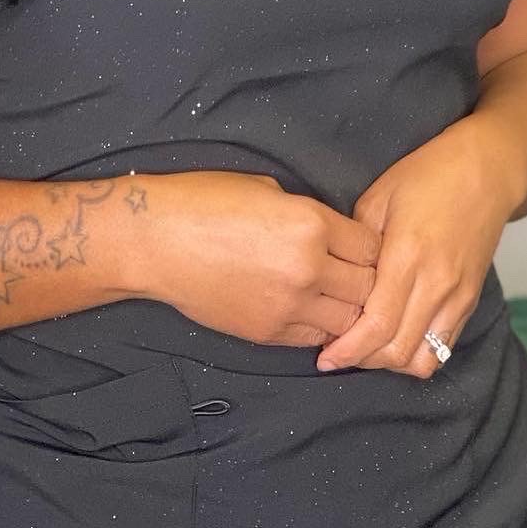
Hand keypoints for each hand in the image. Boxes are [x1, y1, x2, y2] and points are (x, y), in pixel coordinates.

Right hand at [145, 169, 380, 348]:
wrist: (154, 241)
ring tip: (337, 298)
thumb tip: (331, 233)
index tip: (362, 248)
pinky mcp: (268, 332)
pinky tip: (311, 313)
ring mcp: (289, 305)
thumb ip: (308, 214)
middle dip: (367, 281)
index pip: (372, 247)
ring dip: (347, 309)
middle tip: (357, 276)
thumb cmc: (203, 202)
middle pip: (369, 287)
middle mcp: (309, 268)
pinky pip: (314, 337)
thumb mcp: (266, 189)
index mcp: (311, 224)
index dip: (371, 247)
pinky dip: (319, 327)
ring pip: (348, 320)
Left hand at [314, 117, 525, 378]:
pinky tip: (396, 339)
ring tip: (367, 348)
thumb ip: (355, 244)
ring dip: (391, 362)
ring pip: (424, 359)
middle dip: (363, 361)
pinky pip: (444, 346)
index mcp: (408, 257)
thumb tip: (335, 280)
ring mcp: (458, 296)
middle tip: (338, 354)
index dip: (348, 349)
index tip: (325, 356)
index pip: (377, 325)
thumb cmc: (427, 176)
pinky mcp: (470, 301)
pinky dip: (417, 354)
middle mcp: (437, 284)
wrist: (486, 171)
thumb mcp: (378, 198)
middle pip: (398, 350)